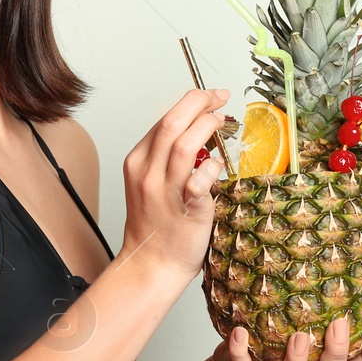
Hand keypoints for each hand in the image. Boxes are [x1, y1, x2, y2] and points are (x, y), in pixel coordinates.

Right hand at [119, 88, 229, 280]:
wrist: (152, 263)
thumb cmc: (157, 224)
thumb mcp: (152, 182)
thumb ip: (168, 157)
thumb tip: (199, 130)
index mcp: (138, 161)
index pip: (164, 118)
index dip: (191, 101)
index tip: (212, 96)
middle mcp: (147, 172)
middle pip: (172, 122)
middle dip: (200, 103)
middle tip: (220, 99)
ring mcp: (164, 190)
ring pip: (184, 144)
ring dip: (208, 127)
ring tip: (223, 124)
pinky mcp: (184, 209)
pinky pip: (199, 179)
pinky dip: (212, 166)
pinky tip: (219, 163)